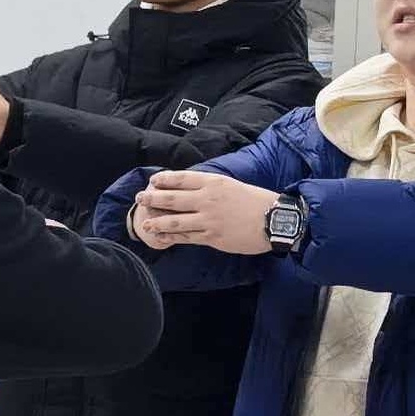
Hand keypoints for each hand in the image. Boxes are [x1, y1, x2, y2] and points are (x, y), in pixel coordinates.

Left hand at [129, 169, 279, 254]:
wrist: (274, 220)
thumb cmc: (255, 201)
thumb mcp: (231, 185)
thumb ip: (210, 186)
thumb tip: (190, 187)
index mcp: (213, 183)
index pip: (182, 178)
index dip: (164, 180)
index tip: (152, 181)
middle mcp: (207, 199)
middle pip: (172, 198)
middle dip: (153, 199)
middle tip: (139, 199)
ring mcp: (208, 219)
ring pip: (175, 221)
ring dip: (157, 222)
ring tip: (144, 223)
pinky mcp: (212, 237)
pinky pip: (187, 237)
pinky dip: (172, 238)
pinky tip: (162, 237)